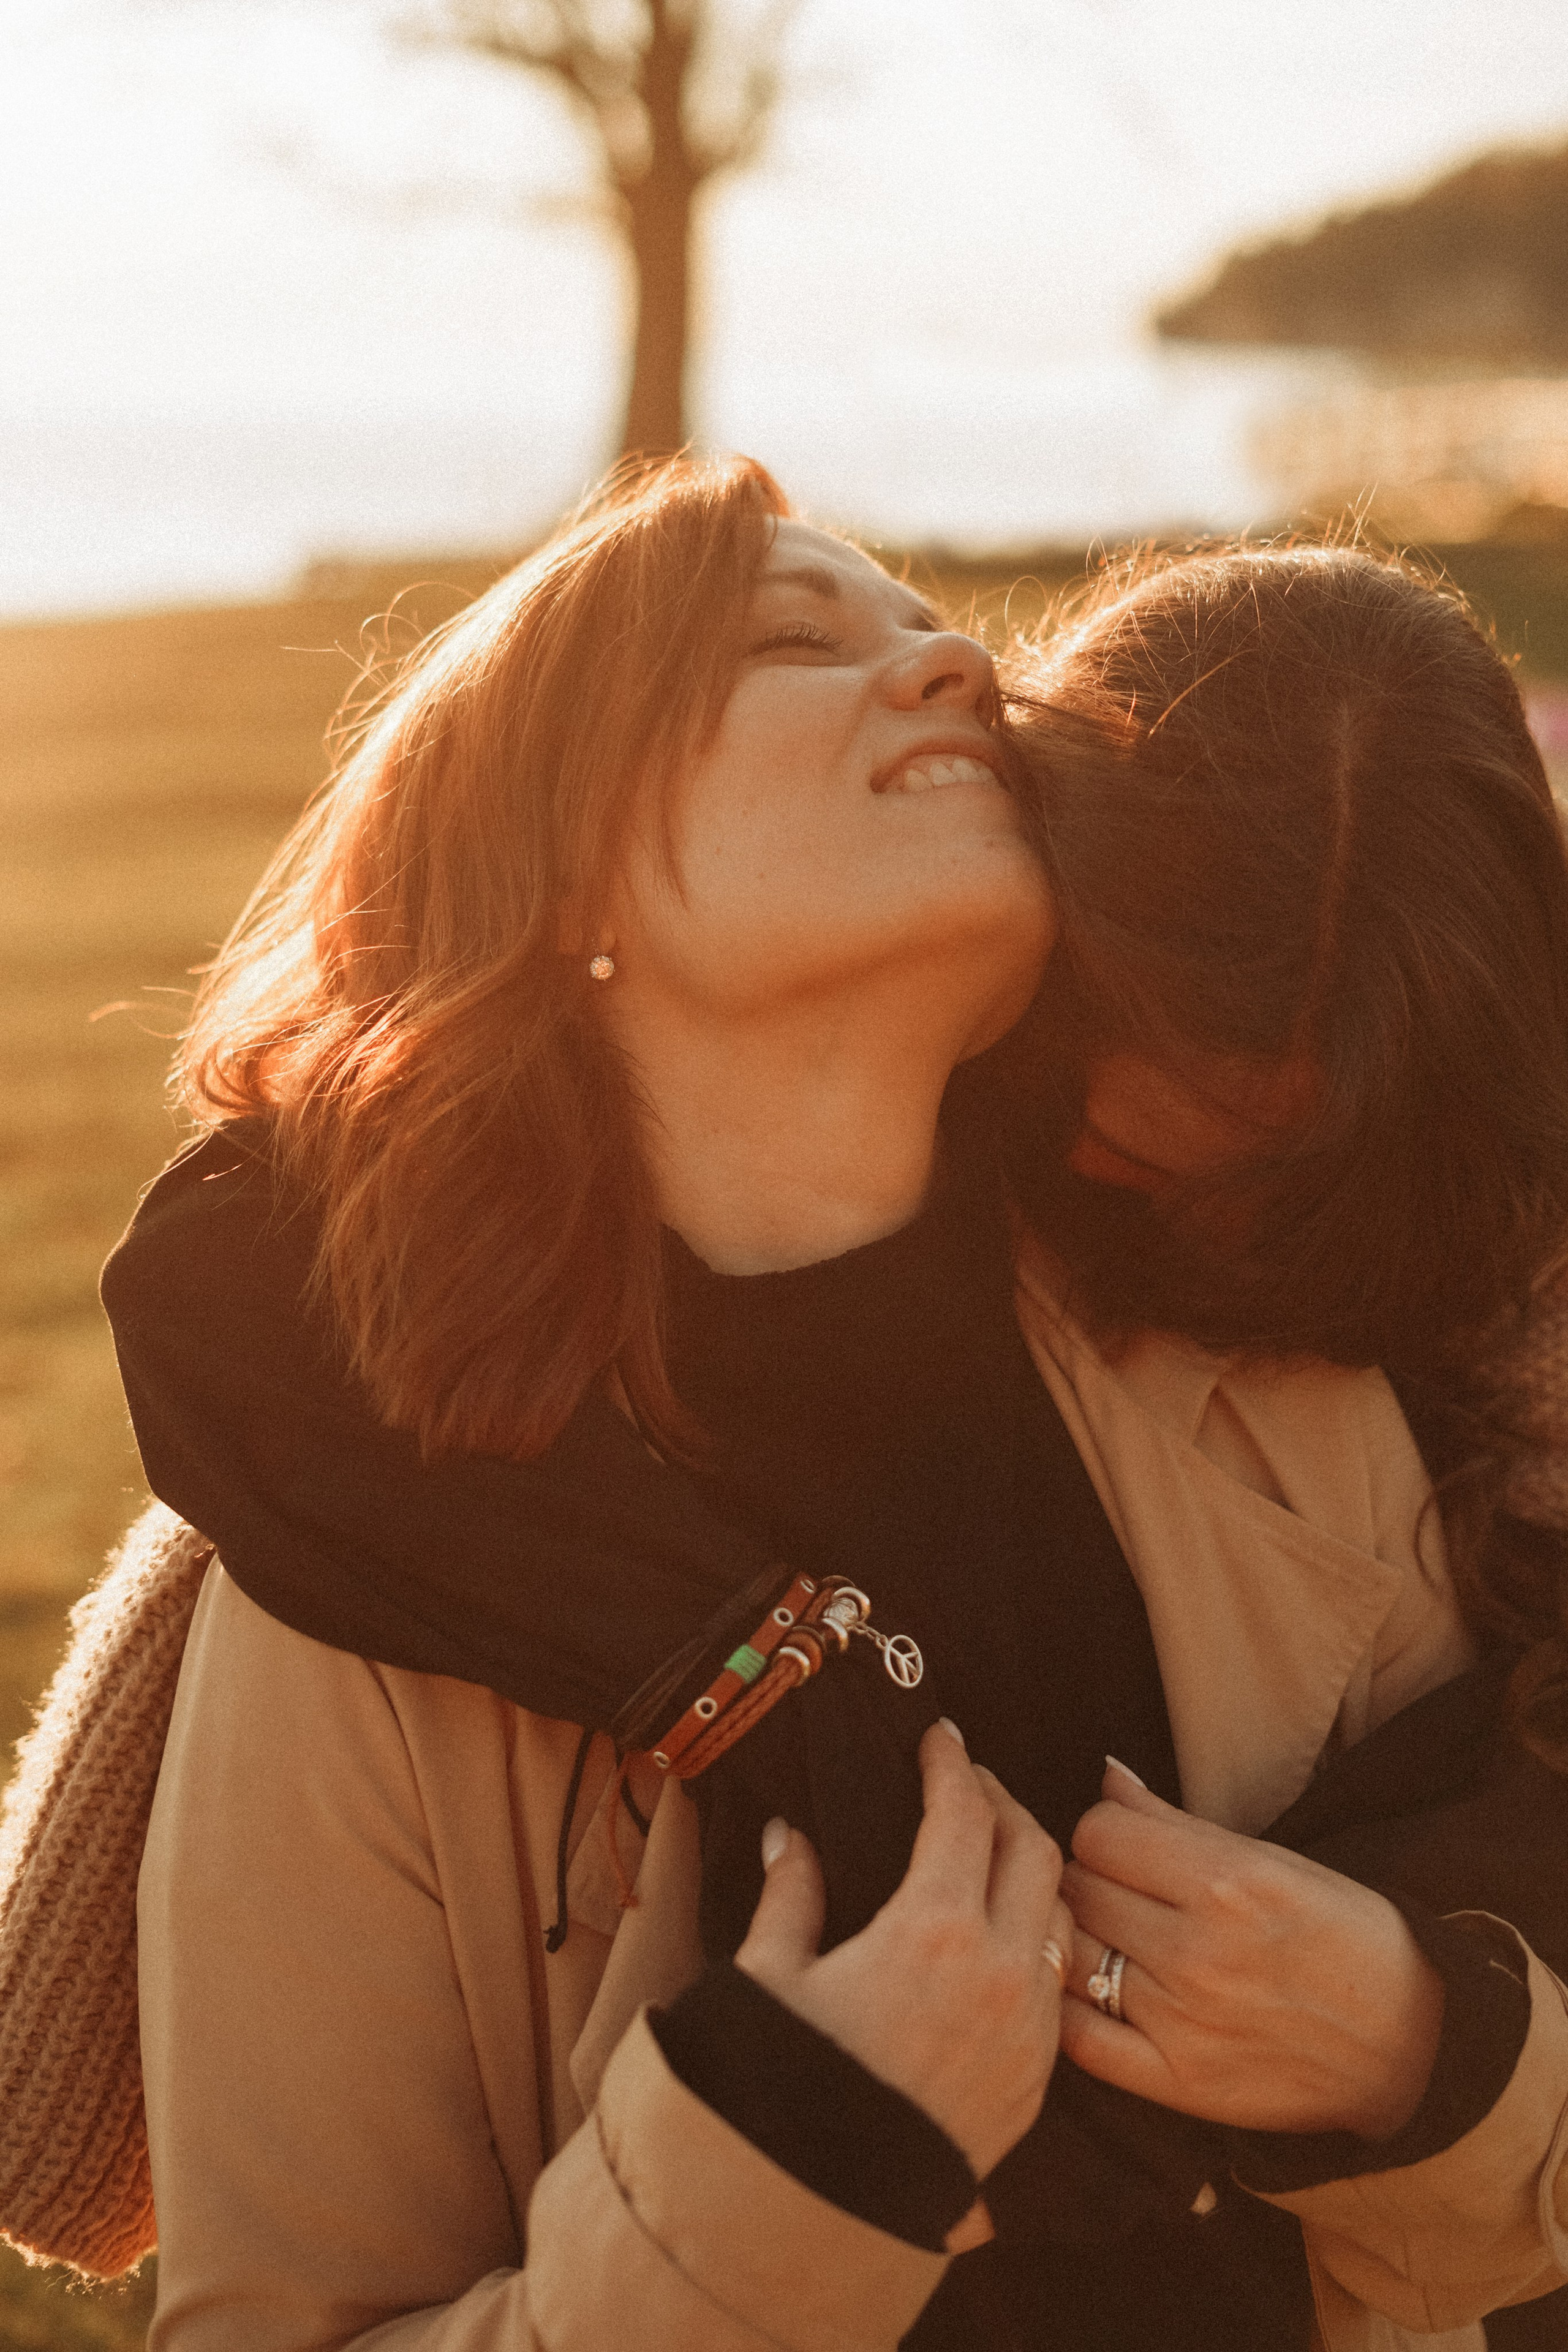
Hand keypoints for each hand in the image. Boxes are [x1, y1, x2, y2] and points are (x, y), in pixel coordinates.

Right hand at [736, 1719, 1073, 2182]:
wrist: (827, 2210)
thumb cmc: (788, 2089)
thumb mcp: (771, 1977)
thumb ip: (790, 1894)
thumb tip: (788, 1836)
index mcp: (931, 1929)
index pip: (963, 1812)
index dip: (952, 1764)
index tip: (940, 1738)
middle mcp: (997, 1969)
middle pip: (1035, 1848)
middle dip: (1003, 1802)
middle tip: (967, 1783)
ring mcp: (1027, 2026)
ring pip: (1061, 1913)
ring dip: (1033, 1869)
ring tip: (992, 1853)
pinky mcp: (1037, 2076)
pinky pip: (1058, 1980)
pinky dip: (1039, 1937)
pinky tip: (1002, 1936)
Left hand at [1059, 1760, 1445, 2139]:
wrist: (1412, 2044)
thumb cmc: (1345, 1937)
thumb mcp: (1273, 1860)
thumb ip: (1175, 1821)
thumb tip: (1107, 1778)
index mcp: (1227, 1882)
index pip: (1099, 1832)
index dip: (1106, 1832)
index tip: (1127, 1847)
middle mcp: (1199, 1952)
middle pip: (1080, 1888)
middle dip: (1093, 1881)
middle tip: (1123, 1895)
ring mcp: (1184, 2022)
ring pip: (1073, 1954)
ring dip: (1084, 1940)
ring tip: (1116, 1940)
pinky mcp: (1180, 2083)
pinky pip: (1079, 2037)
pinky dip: (1073, 2010)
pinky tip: (1098, 1994)